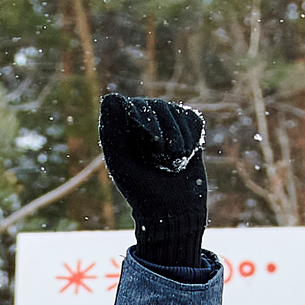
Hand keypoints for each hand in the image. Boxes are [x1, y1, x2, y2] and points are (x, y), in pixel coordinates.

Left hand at [99, 94, 207, 271]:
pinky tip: (184, 157)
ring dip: (178, 144)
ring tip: (171, 163)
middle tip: (157, 163)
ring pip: (176, 113)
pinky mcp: (188, 124)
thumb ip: (112, 129)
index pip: (133, 104)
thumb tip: (112, 96)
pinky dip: (192, 142)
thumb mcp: (120, 161)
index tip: (145, 152)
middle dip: (162, 139)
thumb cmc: (142, 188)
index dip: (143, 129)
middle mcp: (144, 115)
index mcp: (122, 122)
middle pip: (158, 106)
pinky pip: (193, 120)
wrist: (174, 208)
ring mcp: (167, 118)